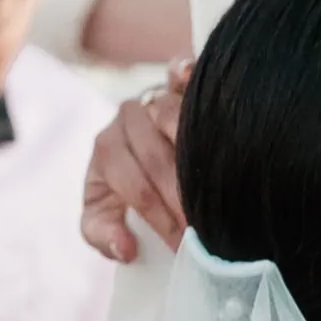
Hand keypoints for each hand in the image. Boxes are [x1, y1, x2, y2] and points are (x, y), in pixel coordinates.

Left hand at [82, 63, 189, 262]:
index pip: (132, 184)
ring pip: (175, 120)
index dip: (158, 216)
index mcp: (107, 147)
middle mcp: (129, 116)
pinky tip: (185, 74)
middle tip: (207, 228)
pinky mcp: (182, 83)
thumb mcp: (104, 214)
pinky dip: (181, 71)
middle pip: (158, 158)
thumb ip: (103, 234)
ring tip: (218, 190)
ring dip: (195, 157)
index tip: (182, 243)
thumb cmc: (125, 189)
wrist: (145, 147)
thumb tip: (127, 248)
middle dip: (182, 199)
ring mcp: (156, 96)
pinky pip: (180, 73)